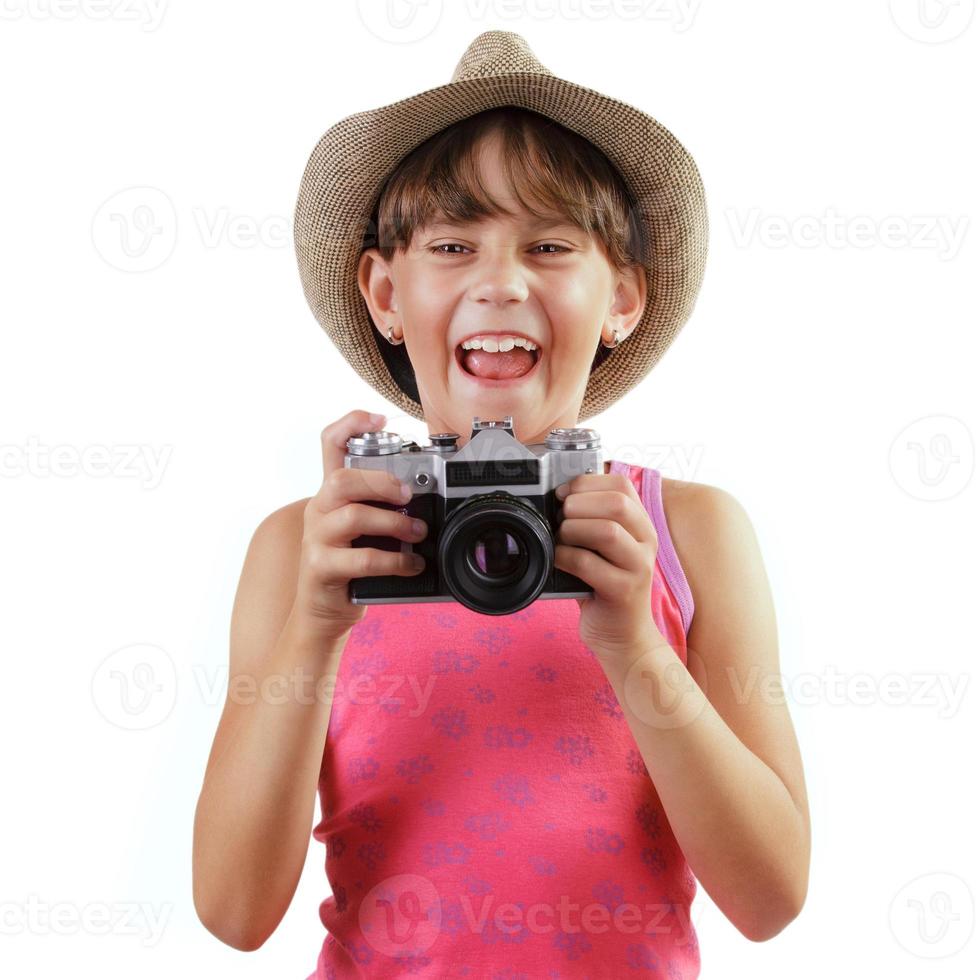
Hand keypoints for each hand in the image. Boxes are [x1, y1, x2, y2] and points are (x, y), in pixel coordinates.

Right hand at [293, 410, 428, 640]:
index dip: (351, 425)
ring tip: (418, 533)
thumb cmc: (350, 567)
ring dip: (393, 523)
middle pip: (342, 479)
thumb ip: (384, 509)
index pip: (329, 444)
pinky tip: (412, 565)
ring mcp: (317, 539)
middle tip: (408, 495)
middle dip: (381, 482)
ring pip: (353, 517)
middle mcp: (319, 510)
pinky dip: (394, 561)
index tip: (379, 419)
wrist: (322, 613)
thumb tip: (426, 497)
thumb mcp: (365, 530)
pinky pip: (361, 559)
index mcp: (331, 494)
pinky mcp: (321, 568)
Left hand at [553, 469, 660, 659]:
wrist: (622, 635)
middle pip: (617, 503)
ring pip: (608, 531)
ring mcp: (639, 566)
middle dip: (579, 504)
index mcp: (640, 523)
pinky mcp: (624, 591)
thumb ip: (590, 521)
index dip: (587, 482)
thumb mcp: (601, 548)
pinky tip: (558, 560)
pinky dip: (565, 557)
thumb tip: (556, 497)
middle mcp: (646, 541)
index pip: (621, 485)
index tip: (563, 493)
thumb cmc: (603, 585)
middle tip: (561, 518)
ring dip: (573, 530)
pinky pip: (589, 564)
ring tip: (560, 539)